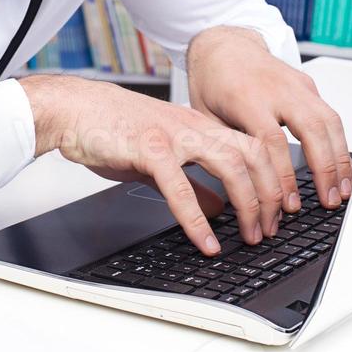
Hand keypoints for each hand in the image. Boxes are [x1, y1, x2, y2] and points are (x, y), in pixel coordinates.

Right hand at [21, 72, 289, 255]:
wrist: (74, 110)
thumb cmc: (112, 129)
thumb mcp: (162, 157)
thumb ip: (193, 182)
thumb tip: (220, 207)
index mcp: (199, 126)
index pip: (253, 147)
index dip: (272, 180)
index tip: (277, 213)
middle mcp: (193, 126)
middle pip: (253, 154)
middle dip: (270, 194)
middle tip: (271, 229)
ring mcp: (173, 135)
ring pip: (230, 164)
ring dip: (247, 203)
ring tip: (249, 236)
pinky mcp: (149, 149)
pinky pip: (181, 187)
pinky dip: (197, 219)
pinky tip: (206, 241)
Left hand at [186, 26, 351, 229]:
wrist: (222, 46)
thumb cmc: (212, 82)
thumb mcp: (205, 117)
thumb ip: (226, 148)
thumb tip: (242, 191)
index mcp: (246, 97)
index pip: (272, 141)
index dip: (283, 176)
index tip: (288, 205)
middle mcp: (277, 88)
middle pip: (310, 128)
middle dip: (323, 168)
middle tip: (328, 201)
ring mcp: (296, 85)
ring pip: (328, 121)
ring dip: (339, 158)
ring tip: (342, 191)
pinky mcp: (308, 86)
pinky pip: (330, 116)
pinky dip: (340, 143)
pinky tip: (344, 168)